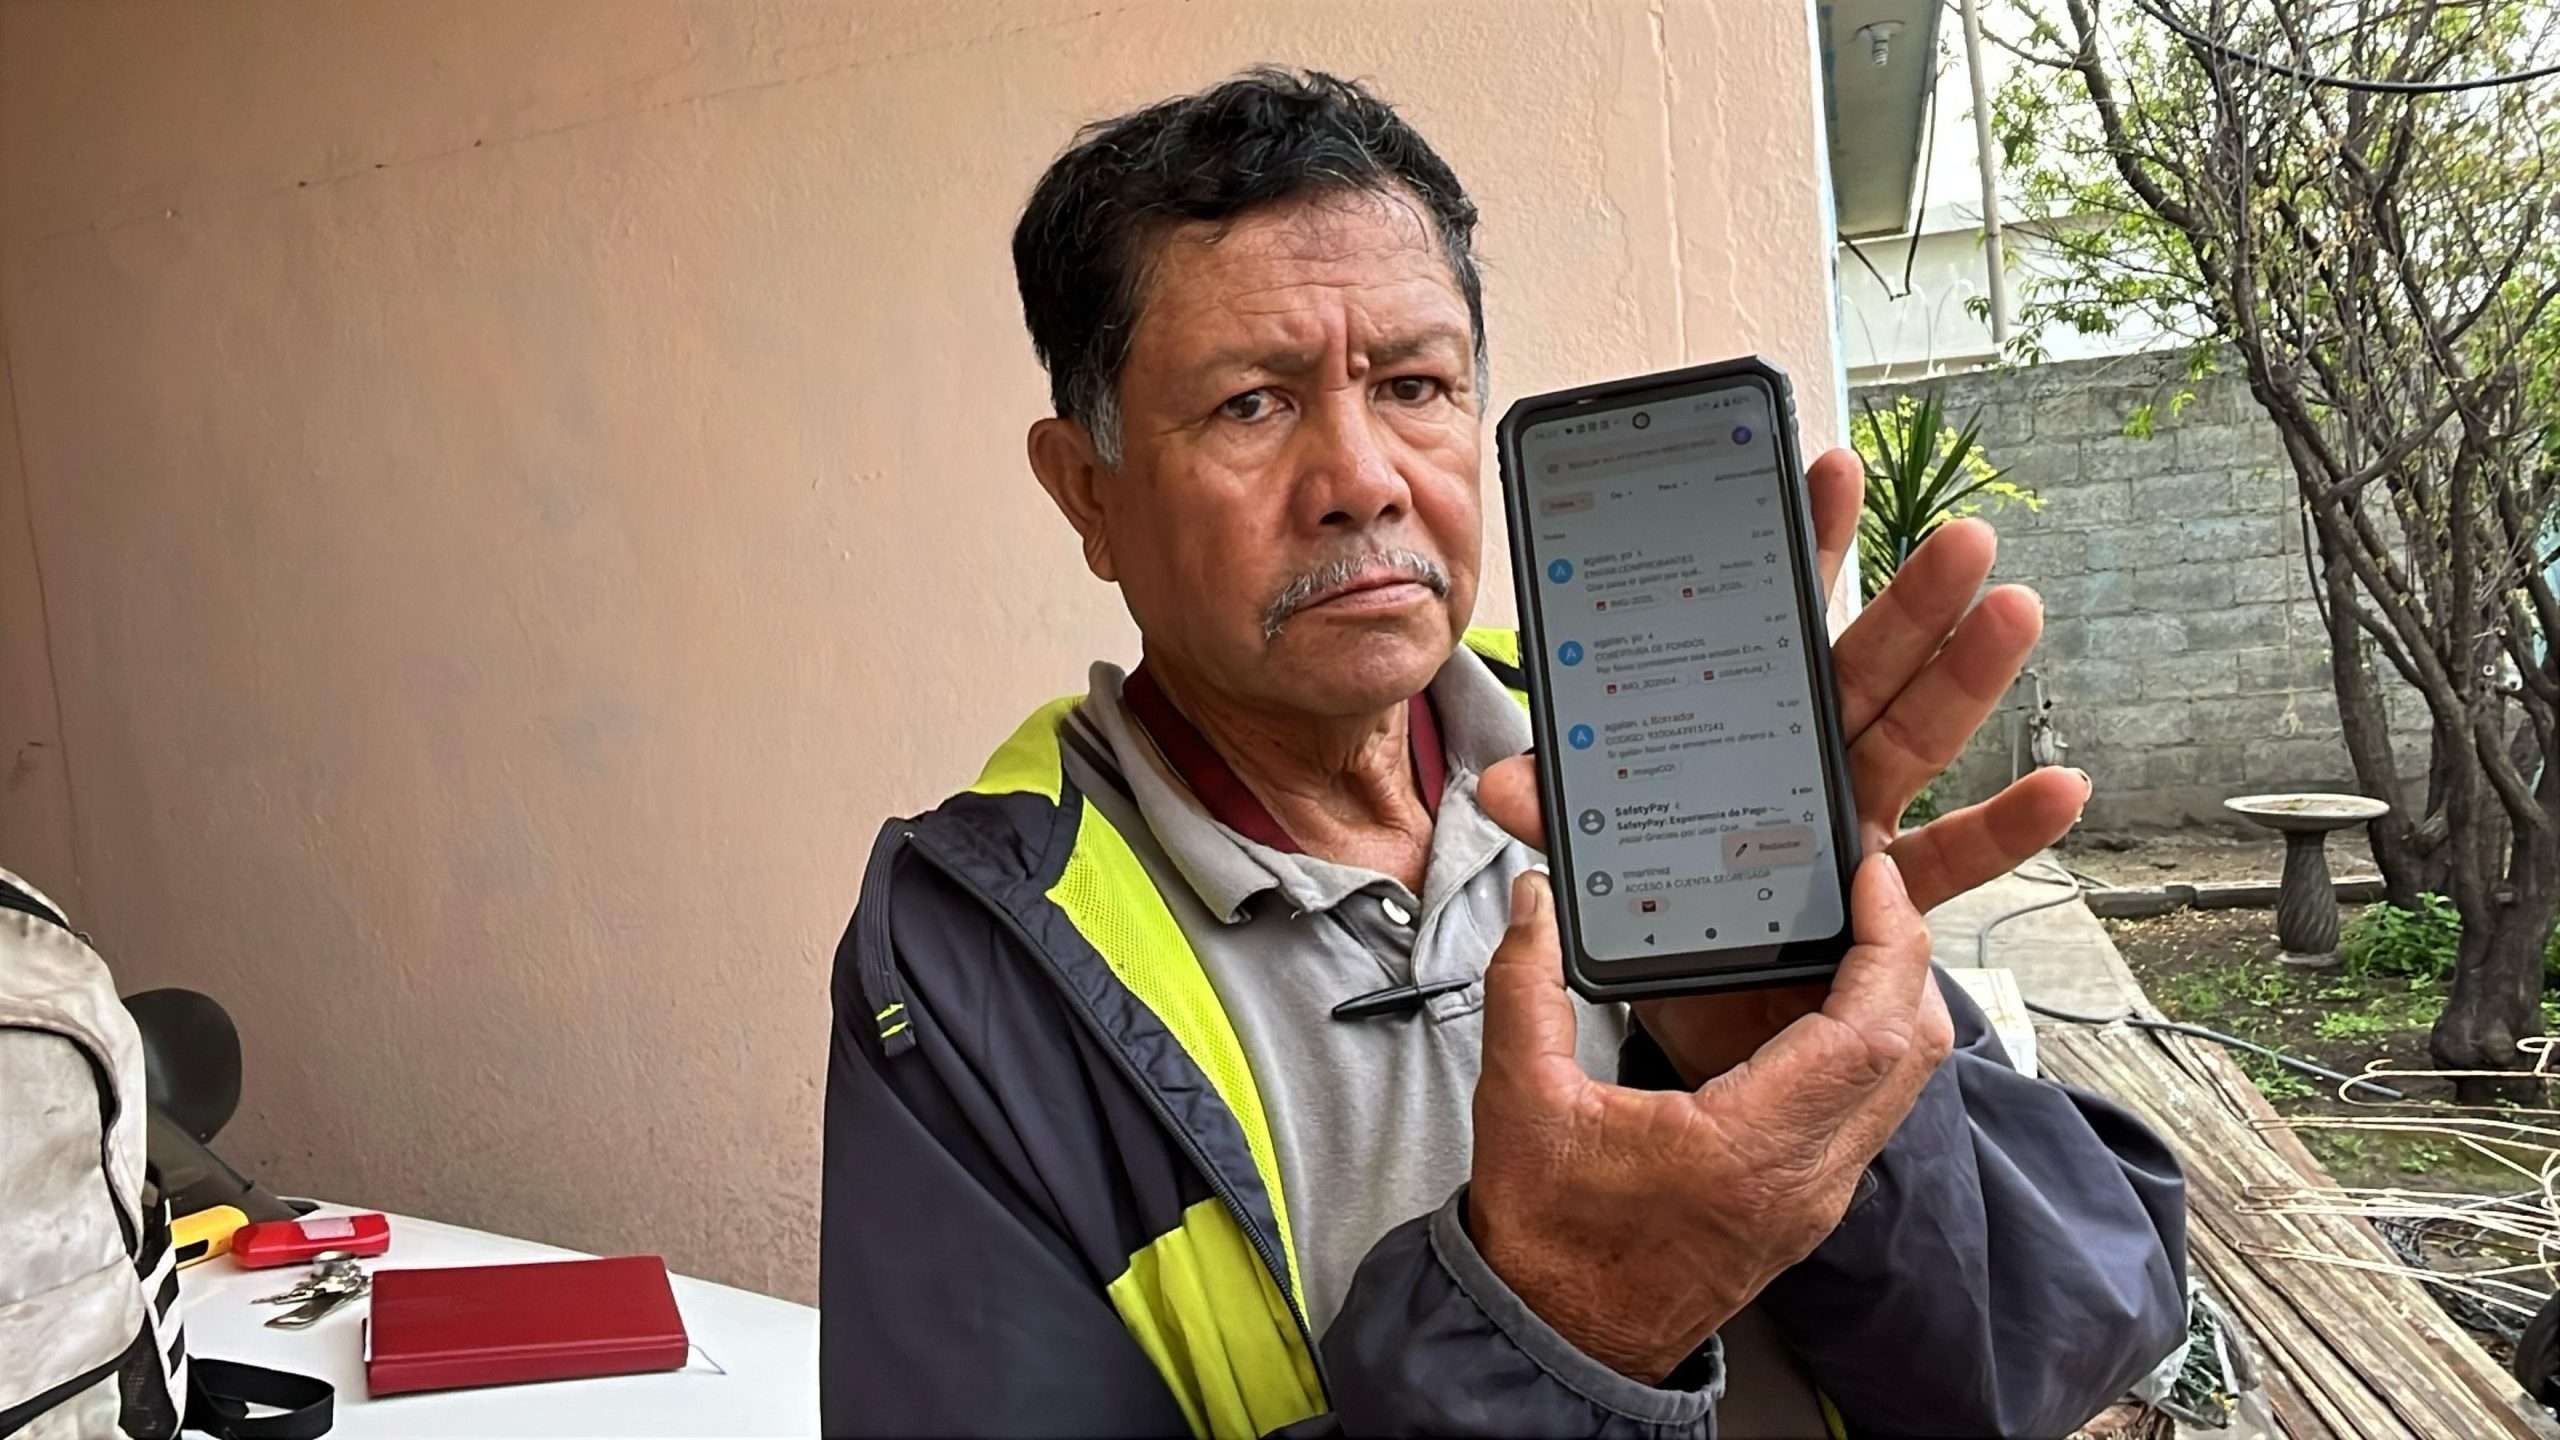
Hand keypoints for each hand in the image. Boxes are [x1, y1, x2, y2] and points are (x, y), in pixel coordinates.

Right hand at [1469, 862, 1951, 1380]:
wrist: (1560, 1338)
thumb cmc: (1548, 1241)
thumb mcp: (1520, 1099)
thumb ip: (1524, 989)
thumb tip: (1534, 907)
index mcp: (1750, 1150)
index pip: (1870, 1033)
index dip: (1888, 944)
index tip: (1874, 881)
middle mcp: (1806, 1178)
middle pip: (1911, 1051)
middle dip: (1905, 958)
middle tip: (1870, 894)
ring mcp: (1815, 1197)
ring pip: (1899, 1084)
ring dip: (1889, 1003)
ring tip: (1848, 936)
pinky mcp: (1805, 1205)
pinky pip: (1867, 1111)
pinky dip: (1862, 1047)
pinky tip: (1814, 1007)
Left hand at [1478, 448, 2090, 1079]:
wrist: (1705, 1025)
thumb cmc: (1663, 918)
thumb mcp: (1603, 862)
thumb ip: (1567, 816)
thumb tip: (1506, 784)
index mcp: (1744, 731)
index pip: (1773, 625)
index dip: (1804, 549)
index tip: (1829, 469)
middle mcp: (1813, 762)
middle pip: (1865, 669)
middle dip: (1911, 599)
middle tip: (1963, 534)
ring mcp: (1858, 824)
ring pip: (1919, 740)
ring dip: (1969, 677)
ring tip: (2014, 611)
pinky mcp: (1886, 901)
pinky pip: (1951, 859)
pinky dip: (2009, 826)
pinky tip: (2063, 788)